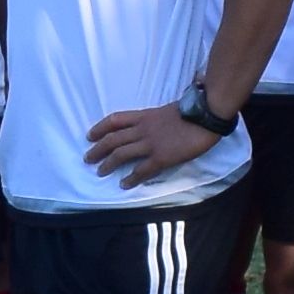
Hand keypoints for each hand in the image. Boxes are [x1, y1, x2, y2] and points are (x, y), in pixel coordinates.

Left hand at [84, 105, 224, 186]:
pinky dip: (131, 178)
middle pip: (112, 139)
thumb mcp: (166, 109)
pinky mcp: (162, 157)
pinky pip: (142, 170)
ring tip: (100, 172)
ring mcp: (151, 143)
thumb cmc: (192, 110)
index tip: (89, 135)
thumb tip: (153, 121)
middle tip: (88, 159)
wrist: (206, 116)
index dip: (100, 128)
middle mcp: (142, 129)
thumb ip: (155, 117)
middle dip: (97, 149)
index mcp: (144, 115)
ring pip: (121, 154)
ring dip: (108, 164)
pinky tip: (124, 184)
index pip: (115, 120)